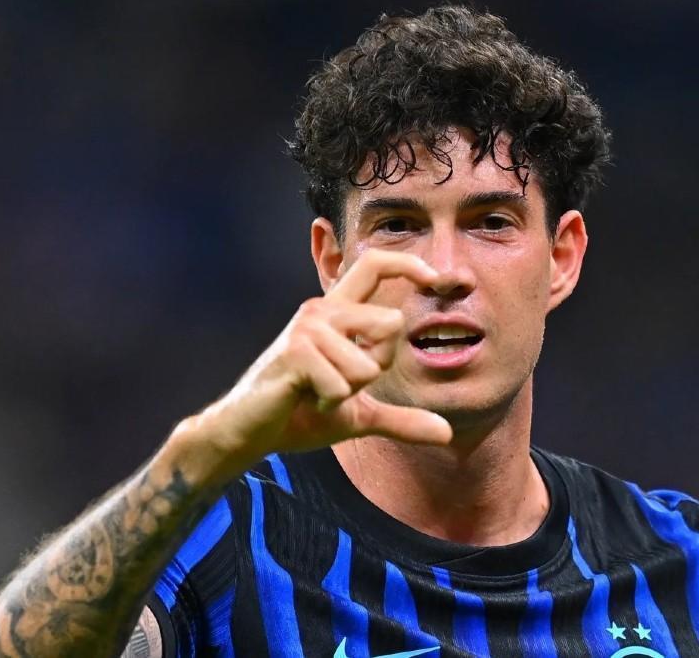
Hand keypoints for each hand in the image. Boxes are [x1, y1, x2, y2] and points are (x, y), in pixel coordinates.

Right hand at [173, 250, 453, 474]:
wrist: (251, 433)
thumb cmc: (301, 415)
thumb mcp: (359, 415)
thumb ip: (402, 420)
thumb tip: (447, 434)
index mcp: (337, 313)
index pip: (374, 266)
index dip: (408, 264)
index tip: (436, 278)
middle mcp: (322, 310)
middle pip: (392, 324)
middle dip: (378, 366)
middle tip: (340, 383)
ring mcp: (307, 327)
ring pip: (368, 363)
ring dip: (349, 391)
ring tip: (317, 391)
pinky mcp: (295, 351)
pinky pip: (343, 385)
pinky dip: (330, 403)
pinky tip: (304, 398)